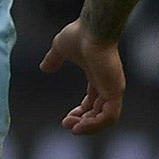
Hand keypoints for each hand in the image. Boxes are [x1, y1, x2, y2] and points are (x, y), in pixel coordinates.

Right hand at [40, 19, 125, 133]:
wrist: (92, 30)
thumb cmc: (78, 35)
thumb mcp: (59, 49)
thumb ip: (53, 59)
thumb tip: (44, 67)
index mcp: (97, 77)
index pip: (93, 102)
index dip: (81, 113)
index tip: (66, 118)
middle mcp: (107, 85)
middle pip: (99, 112)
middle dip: (83, 122)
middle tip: (67, 125)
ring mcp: (113, 88)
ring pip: (105, 118)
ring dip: (89, 126)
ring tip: (73, 129)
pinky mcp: (115, 91)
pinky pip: (109, 116)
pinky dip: (96, 124)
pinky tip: (81, 126)